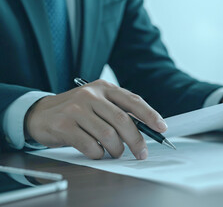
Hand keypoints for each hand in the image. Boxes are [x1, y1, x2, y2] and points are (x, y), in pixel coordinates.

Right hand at [25, 80, 166, 159]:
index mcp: (104, 88)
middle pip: (123, 120)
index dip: (150, 115)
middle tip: (141, 153)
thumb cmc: (76, 110)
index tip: (161, 128)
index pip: (133, 100)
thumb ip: (119, 111)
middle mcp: (91, 95)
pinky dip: (98, 154)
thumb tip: (146, 129)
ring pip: (108, 135)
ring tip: (115, 153)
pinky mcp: (64, 125)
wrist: (40, 113)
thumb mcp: (98, 103)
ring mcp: (76, 109)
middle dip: (136, 140)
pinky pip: (90, 145)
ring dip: (116, 150)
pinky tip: (97, 152)